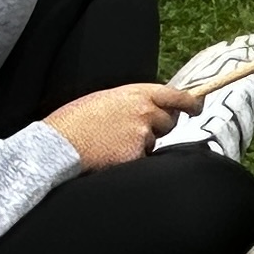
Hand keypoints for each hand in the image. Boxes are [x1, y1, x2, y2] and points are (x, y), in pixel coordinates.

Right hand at [43, 80, 202, 170]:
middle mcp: (144, 111)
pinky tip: (111, 156)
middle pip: (167, 122)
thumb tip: (143, 108)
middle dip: (157, 128)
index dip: (189, 103)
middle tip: (133, 132)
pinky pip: (143, 159)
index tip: (196, 107)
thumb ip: (129, 101)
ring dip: (141, 144)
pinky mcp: (136, 155)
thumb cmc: (73, 121)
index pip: (175, 95)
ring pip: (154, 142)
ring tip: (113, 143)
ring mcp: (142, 134)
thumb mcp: (104, 99)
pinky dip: (131, 160)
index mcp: (135, 93)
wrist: (58, 144)